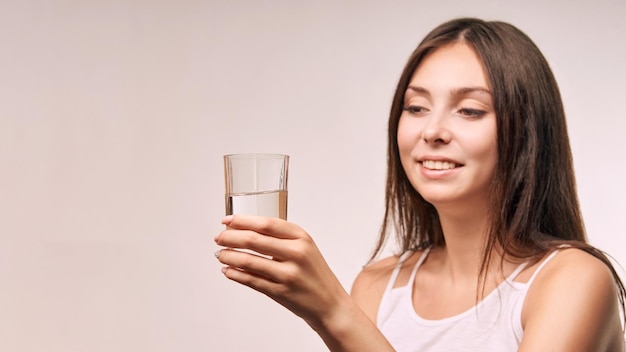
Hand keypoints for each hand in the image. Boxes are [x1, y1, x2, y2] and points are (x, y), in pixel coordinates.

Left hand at [214, 214, 349, 330]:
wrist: (330, 304)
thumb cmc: (314, 273)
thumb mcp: (305, 247)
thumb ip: (280, 238)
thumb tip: (245, 229)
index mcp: (301, 237)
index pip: (266, 224)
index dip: (242, 221)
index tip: (226, 221)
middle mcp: (296, 254)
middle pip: (254, 240)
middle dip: (230, 237)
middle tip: (218, 237)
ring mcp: (288, 274)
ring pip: (249, 261)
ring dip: (229, 256)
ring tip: (220, 254)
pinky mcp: (281, 292)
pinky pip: (251, 281)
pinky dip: (235, 274)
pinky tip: (227, 270)